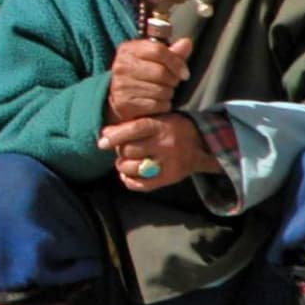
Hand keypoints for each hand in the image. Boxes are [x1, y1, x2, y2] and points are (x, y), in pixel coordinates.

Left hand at [96, 113, 214, 191]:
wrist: (203, 144)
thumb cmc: (172, 129)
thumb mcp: (157, 119)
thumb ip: (132, 125)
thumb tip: (105, 134)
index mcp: (160, 126)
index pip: (134, 129)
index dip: (115, 137)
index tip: (102, 143)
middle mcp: (165, 144)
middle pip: (130, 150)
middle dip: (120, 151)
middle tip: (123, 150)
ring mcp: (168, 162)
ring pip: (133, 167)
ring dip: (123, 166)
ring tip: (125, 162)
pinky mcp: (169, 177)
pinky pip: (142, 184)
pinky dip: (129, 181)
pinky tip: (127, 175)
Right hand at [106, 38, 192, 123]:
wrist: (117, 97)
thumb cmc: (139, 75)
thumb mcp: (152, 59)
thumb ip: (171, 52)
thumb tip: (186, 43)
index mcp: (129, 50)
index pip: (158, 51)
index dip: (176, 62)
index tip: (184, 73)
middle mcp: (122, 66)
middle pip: (161, 72)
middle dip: (172, 80)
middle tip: (171, 83)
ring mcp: (121, 85)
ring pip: (161, 90)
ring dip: (167, 94)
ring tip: (161, 92)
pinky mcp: (124, 103)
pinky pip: (156, 104)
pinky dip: (162, 105)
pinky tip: (156, 102)